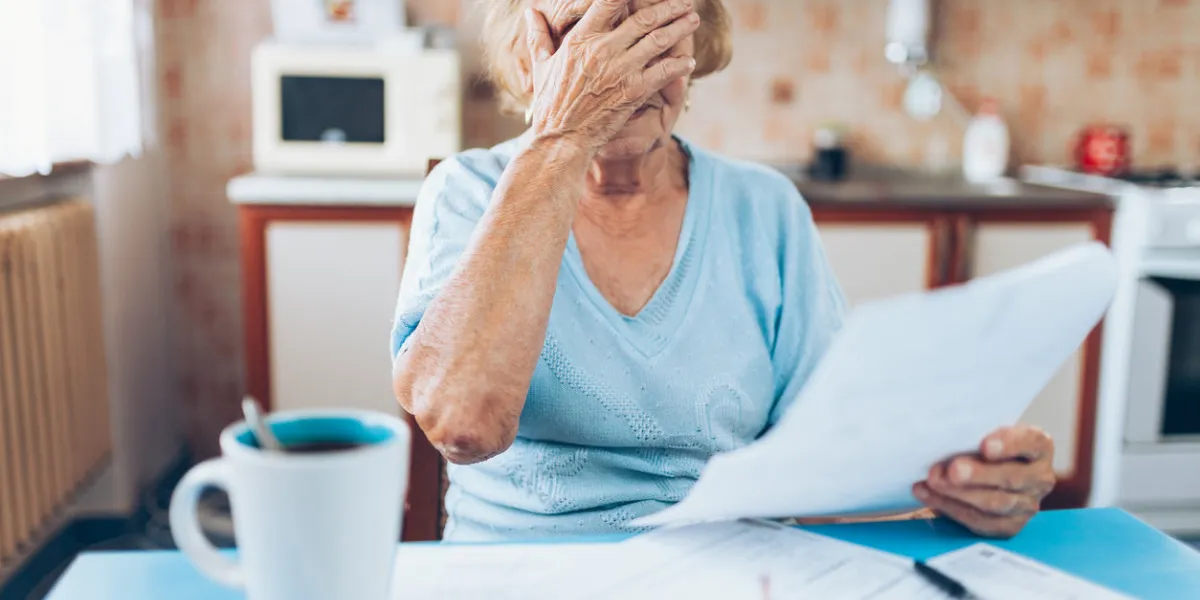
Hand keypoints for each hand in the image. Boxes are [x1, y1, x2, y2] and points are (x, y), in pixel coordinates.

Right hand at [524, 0, 699, 153]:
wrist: (561, 139)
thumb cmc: (550, 104)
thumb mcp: (542, 66)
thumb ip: (538, 36)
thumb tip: (529, 12)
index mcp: (580, 39)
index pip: (609, 2)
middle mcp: (602, 50)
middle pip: (643, 19)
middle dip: (668, 8)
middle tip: (684, 2)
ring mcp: (619, 70)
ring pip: (658, 41)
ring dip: (680, 28)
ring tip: (693, 20)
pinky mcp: (632, 92)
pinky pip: (663, 72)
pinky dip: (679, 65)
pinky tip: (689, 61)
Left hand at [912, 425, 1055, 537]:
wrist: (993, 469)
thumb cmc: (986, 443)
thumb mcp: (986, 430)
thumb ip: (975, 433)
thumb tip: (945, 439)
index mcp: (1039, 446)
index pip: (1031, 443)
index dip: (1009, 445)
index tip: (985, 446)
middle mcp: (1040, 477)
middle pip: (1012, 478)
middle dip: (978, 475)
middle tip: (953, 470)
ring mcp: (1028, 504)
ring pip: (996, 503)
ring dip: (960, 493)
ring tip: (934, 481)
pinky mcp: (1010, 525)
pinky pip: (982, 522)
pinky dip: (951, 508)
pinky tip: (929, 495)